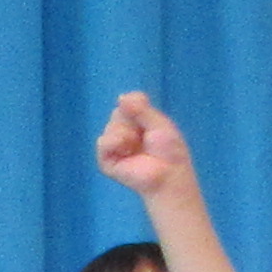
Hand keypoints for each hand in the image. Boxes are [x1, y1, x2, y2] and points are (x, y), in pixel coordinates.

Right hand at [95, 92, 201, 210]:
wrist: (167, 174)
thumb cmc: (169, 151)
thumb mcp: (159, 123)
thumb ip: (140, 109)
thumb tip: (120, 96)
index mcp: (137, 123)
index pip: (127, 102)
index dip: (134, 103)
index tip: (144, 109)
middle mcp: (123, 132)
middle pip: (117, 113)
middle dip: (132, 121)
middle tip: (144, 136)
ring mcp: (114, 147)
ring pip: (111, 126)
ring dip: (126, 134)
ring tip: (137, 146)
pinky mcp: (106, 161)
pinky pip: (103, 142)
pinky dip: (115, 143)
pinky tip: (126, 150)